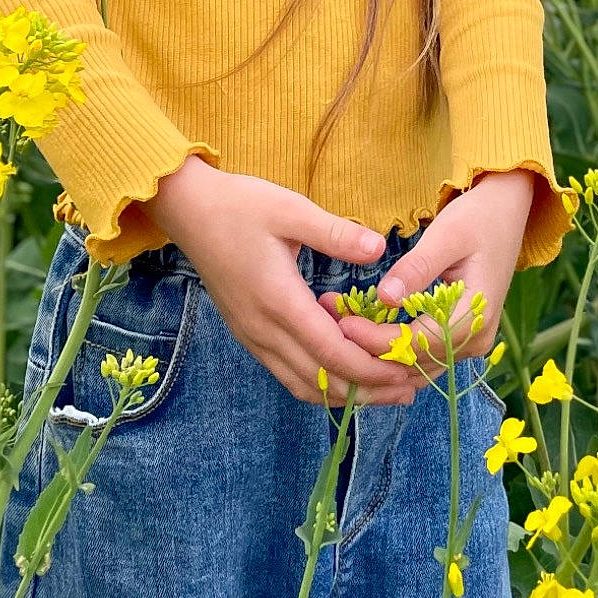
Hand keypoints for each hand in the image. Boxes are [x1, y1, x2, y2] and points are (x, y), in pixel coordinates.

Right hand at [149, 157, 421, 406]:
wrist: (188, 210)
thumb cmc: (240, 205)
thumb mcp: (291, 210)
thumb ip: (336, 233)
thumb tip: (380, 248)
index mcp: (279, 301)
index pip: (332, 354)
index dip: (372, 368)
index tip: (406, 370)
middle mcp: (263, 329)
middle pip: (321, 380)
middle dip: (367, 390)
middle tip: (409, 390)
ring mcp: (252, 335)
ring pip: (302, 384)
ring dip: (345, 392)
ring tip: (384, 390)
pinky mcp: (248, 332)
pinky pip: (287, 372)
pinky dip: (320, 381)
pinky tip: (343, 370)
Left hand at [319, 169, 535, 387]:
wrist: (507, 211)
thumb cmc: (477, 217)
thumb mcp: (446, 234)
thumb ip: (416, 267)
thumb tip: (385, 297)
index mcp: (475, 315)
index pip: (418, 343)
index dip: (378, 339)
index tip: (343, 323)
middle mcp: (475, 340)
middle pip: (415, 363)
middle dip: (371, 350)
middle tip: (330, 327)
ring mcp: (468, 343)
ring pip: (416, 366)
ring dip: (378, 352)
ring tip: (340, 329)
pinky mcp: (457, 337)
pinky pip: (421, 355)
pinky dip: (392, 347)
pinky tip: (363, 331)